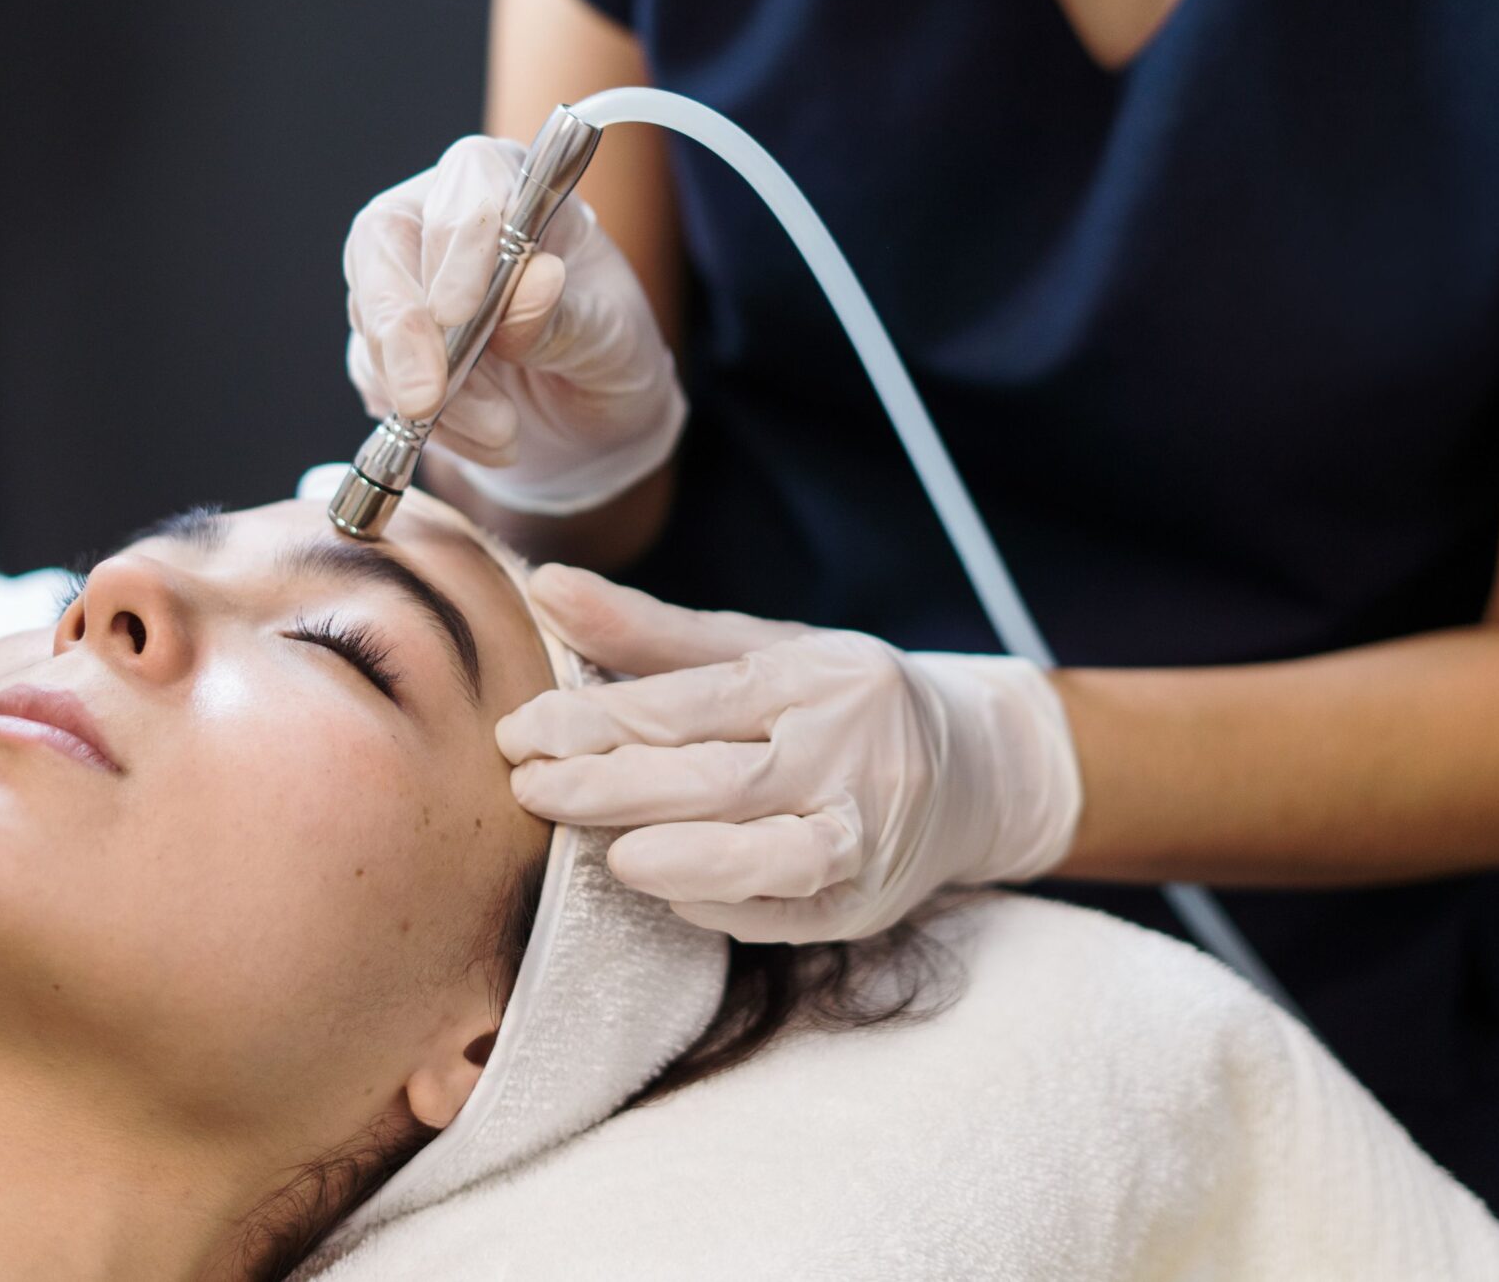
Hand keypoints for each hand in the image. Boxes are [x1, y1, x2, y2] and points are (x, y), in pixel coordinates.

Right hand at [344, 135, 684, 514]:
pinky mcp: (382, 341)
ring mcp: (402, 278)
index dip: (457, 243)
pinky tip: (484, 440)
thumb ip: (567, 313)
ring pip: (373, 314)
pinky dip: (425, 421)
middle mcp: (441, 216)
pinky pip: (375, 375)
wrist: (590, 414)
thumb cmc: (609, 349)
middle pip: (384, 238)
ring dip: (426, 387)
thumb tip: (533, 282)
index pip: (468, 180)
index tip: (459, 311)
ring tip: (501, 430)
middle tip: (427, 398)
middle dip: (403, 326)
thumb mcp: (614, 336)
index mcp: (513, 185)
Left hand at [496, 567, 1082, 940]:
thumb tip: (545, 586)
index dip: (597, 718)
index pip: (692, 702)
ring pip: (767, 857)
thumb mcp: (762, 650)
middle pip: (716, 777)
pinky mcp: (866, 903)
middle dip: (611, 787)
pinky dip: (721, 904)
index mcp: (819, 677)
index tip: (522, 729)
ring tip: (604, 855)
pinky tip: (662, 888)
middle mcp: (851, 753)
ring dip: (680, 859)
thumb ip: (650, 633)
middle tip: (528, 787)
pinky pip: (784, 913)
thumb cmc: (842, 702)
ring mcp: (866, 834)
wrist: (976, 769)